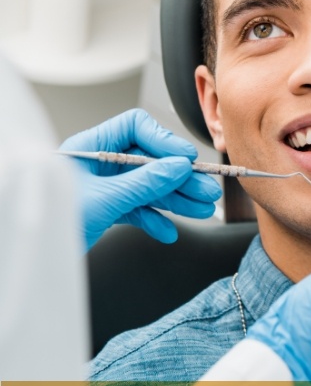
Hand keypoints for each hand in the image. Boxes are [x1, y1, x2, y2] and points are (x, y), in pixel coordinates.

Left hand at [59, 109, 221, 250]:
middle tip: (205, 189)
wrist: (30, 257)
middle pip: (149, 160)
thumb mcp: (103, 199)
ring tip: (200, 209)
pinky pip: (138, 208)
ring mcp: (105, 186)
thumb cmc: (50, 222)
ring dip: (175, 199)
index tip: (186, 159)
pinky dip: (154, 219)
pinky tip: (167, 231)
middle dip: (179, 177)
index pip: (136, 128)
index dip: (164, 140)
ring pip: (148, 186)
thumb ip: (144, 183)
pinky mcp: (107, 208)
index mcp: (91, 147)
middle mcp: (99, 163)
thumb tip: (178, 167)